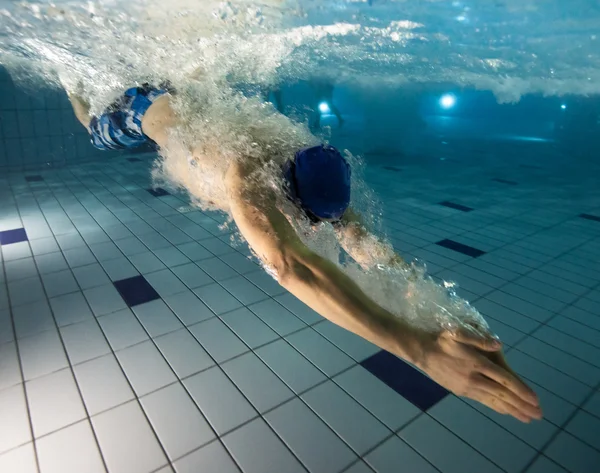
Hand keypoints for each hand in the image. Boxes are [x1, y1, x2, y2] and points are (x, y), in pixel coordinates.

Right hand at [415, 328, 541, 422]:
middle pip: (502, 394)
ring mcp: (467, 387)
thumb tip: (498, 344)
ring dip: (512, 410)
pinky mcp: (462, 391)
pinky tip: (506, 411)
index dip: (521, 390)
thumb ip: (478, 338)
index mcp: (476, 363)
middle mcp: (474, 378)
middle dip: (521, 405)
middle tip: (538, 415)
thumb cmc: (441, 340)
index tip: (535, 400)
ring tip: (527, 418)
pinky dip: (497, 407)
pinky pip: (484, 401)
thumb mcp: (457, 332)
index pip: (503, 379)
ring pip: (494, 400)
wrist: (421, 352)